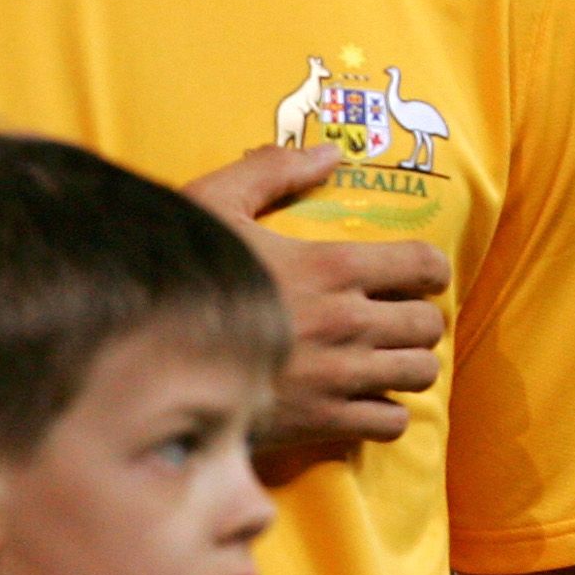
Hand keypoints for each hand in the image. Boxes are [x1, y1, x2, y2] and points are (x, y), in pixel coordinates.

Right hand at [186, 144, 451, 467]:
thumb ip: (272, 171)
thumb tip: (327, 153)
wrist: (146, 360)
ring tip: (384, 359)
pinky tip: (362, 399)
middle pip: (428, 324)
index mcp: (332, 266)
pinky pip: (391, 422)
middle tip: (393, 320)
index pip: (424, 264)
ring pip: (420, 373)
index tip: (416, 276)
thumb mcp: (215, 204)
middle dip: (418, 319)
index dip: (429, 268)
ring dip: (408, 365)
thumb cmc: (182, 275)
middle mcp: (348, 321)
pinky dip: (385, 412)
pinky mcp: (322, 421)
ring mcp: (339, 375)